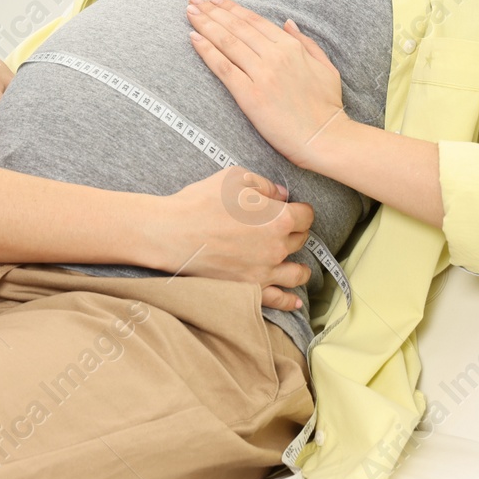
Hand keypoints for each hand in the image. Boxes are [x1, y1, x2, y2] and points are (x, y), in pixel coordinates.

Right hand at [154, 166, 314, 310]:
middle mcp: (277, 247)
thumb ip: (264, 185)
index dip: (301, 209)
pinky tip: (294, 301)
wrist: (172, 232)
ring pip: (296, 274)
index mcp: (279, 218)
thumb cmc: (201, 201)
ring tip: (300, 268)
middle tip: (285, 230)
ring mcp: (264, 271)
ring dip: (301, 268)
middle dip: (295, 233)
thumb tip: (280, 194)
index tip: (294, 209)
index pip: (306, 215)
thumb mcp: (234, 178)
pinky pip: (277, 299)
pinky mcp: (249, 288)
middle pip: (300, 241)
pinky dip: (288, 301)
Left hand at [186, 0, 348, 168]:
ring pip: (227, 42)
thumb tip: (288, 22)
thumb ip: (306, 42)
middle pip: (237, 27)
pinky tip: (193, 38)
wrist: (324, 138)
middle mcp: (274, 56)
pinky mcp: (249, 94)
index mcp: (292, 47)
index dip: (232, 8)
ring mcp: (261, 74)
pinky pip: (223, 67)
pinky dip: (206, 50)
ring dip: (205, 24)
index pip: (255, 21)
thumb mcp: (325, 67)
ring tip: (190, 12)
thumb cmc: (327, 106)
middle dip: (213, 11)